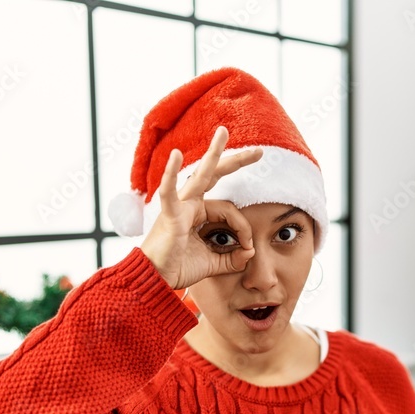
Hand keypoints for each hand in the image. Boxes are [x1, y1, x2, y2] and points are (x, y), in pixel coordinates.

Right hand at [140, 126, 262, 289]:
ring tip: (223, 132)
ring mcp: (179, 206)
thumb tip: (251, 252)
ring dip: (213, 154)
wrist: (156, 280)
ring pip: (200, 175)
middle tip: (259, 151)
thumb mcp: (215, 263)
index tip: (248, 247)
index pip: (231, 211)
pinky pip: (169, 192)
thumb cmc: (178, 268)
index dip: (244, 228)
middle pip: (215, 176)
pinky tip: (176, 155)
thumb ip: (233, 258)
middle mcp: (190, 204)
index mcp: (200, 213)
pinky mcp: (169, 215)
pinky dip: (170, 174)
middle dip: (236, 161)